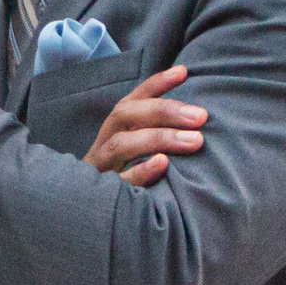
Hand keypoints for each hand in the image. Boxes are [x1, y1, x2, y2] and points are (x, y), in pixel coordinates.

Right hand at [85, 64, 205, 185]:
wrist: (85, 212)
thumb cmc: (123, 178)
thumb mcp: (136, 151)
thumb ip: (156, 133)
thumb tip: (195, 118)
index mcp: (114, 128)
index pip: (133, 99)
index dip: (156, 84)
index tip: (183, 72)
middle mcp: (104, 141)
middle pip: (126, 115)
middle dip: (164, 111)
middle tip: (200, 116)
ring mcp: (100, 167)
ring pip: (122, 145)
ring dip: (159, 139)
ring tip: (194, 140)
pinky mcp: (101, 193)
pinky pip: (119, 181)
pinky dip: (141, 171)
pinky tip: (163, 165)